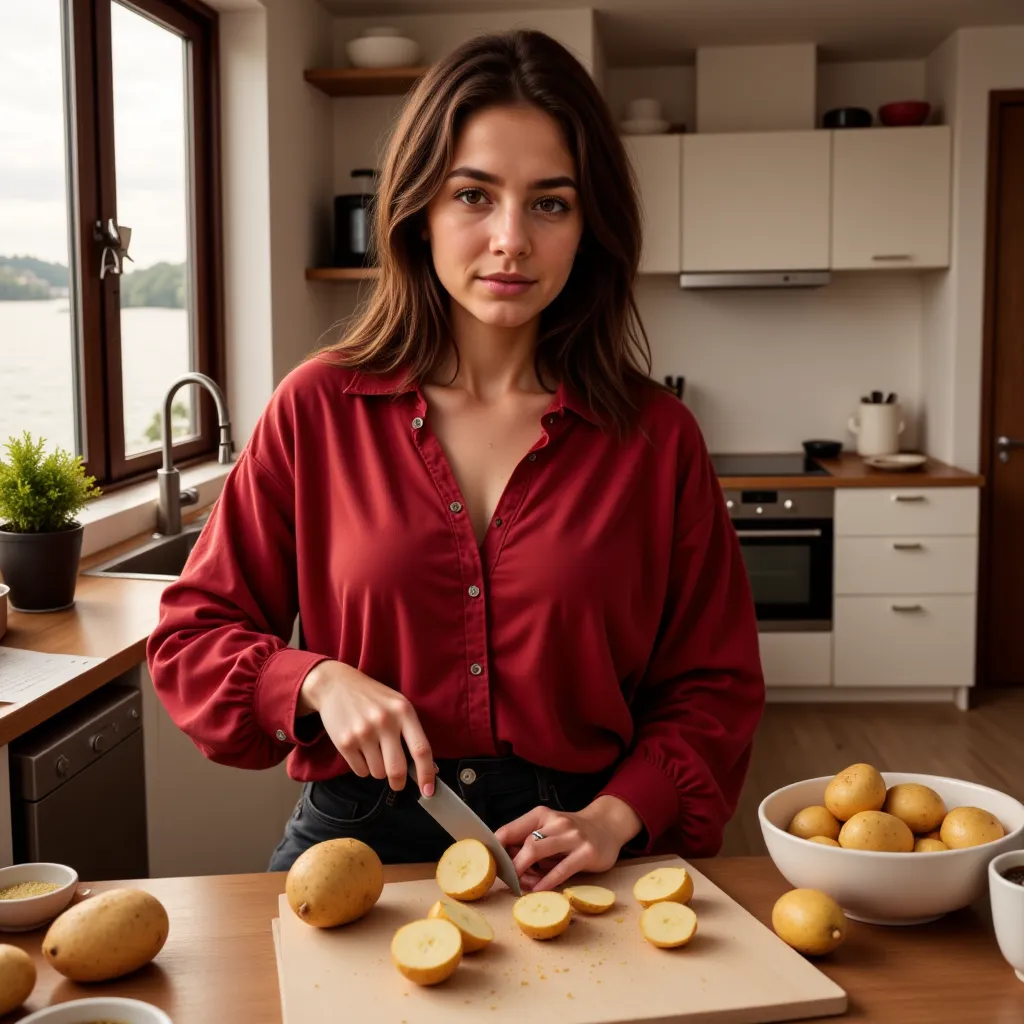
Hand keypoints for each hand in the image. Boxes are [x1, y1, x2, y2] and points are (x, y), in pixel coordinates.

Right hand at [297, 660, 435, 795]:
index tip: (429, 791)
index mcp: (403, 711)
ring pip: (378, 773)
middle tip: (397, 782)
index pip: (421, 749)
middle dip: (398, 782)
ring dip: (378, 770)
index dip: (427, 773)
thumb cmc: (373, 698)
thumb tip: (431, 769)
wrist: (336, 685)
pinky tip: (360, 749)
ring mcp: (363, 732)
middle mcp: (384, 721)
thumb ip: (413, 733)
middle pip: (397, 769)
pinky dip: (363, 767)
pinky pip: (360, 771)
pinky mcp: (345, 742)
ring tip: (373, 750)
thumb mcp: (397, 705)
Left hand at [495, 795, 642, 891]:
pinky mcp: (587, 853)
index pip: (510, 829)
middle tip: (506, 880)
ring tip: (521, 886)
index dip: (496, 848)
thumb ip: (528, 840)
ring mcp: (573, 837)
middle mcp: (557, 822)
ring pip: (538, 852)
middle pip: (525, 843)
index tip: (488, 864)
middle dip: (511, 865)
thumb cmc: (571, 832)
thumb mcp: (549, 829)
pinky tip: (538, 889)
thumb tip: (501, 859)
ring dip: (525, 873)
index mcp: (542, 815)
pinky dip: (546, 882)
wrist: (607, 827)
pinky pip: (561, 870)